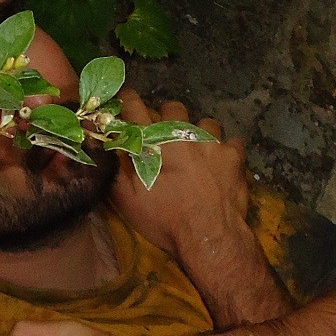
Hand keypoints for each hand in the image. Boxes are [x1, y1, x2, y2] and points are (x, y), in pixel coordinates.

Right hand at [110, 93, 245, 261]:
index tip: (126, 97)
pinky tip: (221, 165)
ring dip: (200, 133)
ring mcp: (212, 142)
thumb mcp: (128, 202)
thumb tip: (101, 149)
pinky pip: (232, 142)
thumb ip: (113, 171)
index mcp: (153, 143)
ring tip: (198, 152)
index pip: (134, 108)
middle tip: (166, 136)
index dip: (128, 99)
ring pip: (206, 122)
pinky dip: (226, 151)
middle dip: (168, 116)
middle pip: (174, 107)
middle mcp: (182, 134)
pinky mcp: (234, 155)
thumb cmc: (165, 221)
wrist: (209, 238)